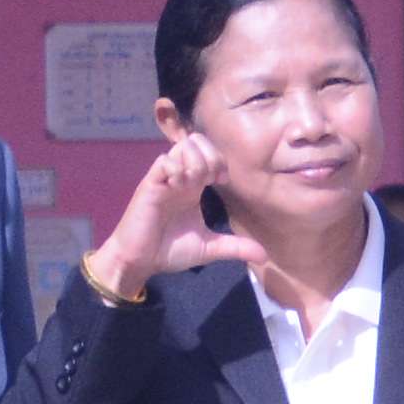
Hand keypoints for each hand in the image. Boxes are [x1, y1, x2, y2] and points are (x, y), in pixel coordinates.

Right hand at [90, 133, 261, 297]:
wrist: (139, 261)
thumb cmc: (169, 250)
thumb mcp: (208, 248)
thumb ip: (235, 247)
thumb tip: (264, 256)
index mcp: (193, 186)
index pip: (210, 153)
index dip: (221, 161)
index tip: (222, 181)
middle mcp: (180, 177)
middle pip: (197, 141)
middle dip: (211, 156)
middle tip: (211, 179)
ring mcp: (164, 179)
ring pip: (182, 146)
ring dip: (195, 162)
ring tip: (194, 184)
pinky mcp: (150, 185)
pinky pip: (164, 161)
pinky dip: (176, 170)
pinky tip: (179, 186)